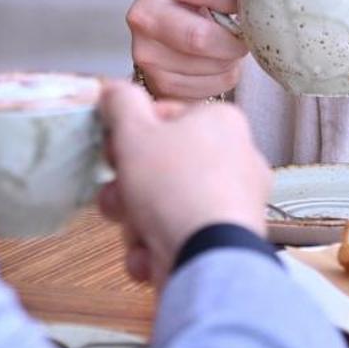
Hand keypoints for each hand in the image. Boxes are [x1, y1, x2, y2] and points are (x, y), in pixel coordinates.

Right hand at [95, 80, 269, 284]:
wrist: (209, 258)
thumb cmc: (172, 185)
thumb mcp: (134, 133)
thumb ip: (120, 104)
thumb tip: (112, 88)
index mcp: (222, 122)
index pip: (165, 117)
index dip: (129, 135)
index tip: (110, 153)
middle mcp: (238, 158)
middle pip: (164, 167)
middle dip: (129, 189)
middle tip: (115, 200)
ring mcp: (238, 203)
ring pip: (169, 205)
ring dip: (138, 223)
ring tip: (134, 237)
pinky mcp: (231, 241)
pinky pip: (185, 235)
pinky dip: (160, 248)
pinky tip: (149, 259)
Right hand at [126, 0, 246, 98]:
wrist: (164, 26)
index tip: (249, 1)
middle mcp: (143, 14)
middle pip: (201, 37)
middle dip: (235, 38)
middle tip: (246, 33)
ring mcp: (145, 52)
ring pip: (209, 65)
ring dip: (231, 58)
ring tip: (229, 44)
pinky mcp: (156, 81)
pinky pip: (206, 87)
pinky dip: (222, 76)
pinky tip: (216, 62)